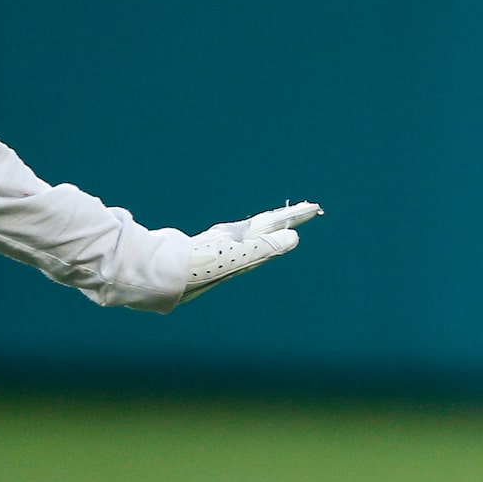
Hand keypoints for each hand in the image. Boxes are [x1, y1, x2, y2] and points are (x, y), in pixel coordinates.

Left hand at [179, 202, 321, 299]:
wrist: (169, 274)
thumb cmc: (202, 267)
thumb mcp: (238, 255)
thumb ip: (266, 246)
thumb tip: (294, 236)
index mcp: (242, 235)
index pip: (274, 221)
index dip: (295, 215)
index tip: (313, 207)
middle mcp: (235, 236)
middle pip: (267, 222)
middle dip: (289, 217)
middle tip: (309, 208)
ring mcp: (225, 242)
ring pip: (256, 230)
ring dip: (274, 224)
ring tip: (286, 221)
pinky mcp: (216, 252)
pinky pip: (244, 240)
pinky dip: (258, 236)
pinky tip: (254, 239)